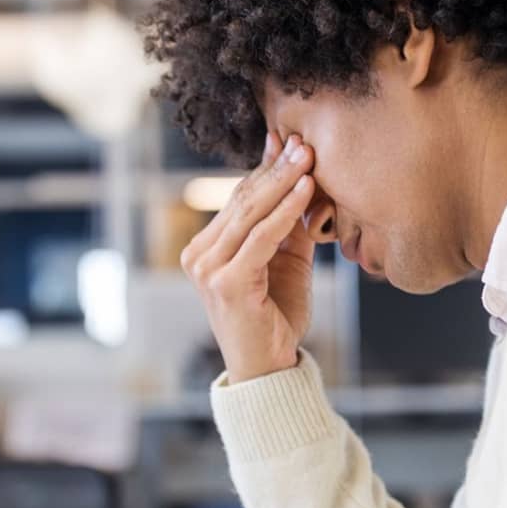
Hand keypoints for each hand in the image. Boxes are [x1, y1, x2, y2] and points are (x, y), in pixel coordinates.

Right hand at [180, 129, 317, 382]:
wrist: (269, 367)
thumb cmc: (276, 316)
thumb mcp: (285, 261)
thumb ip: (289, 225)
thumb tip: (304, 178)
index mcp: (205, 248)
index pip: (238, 199)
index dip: (265, 168)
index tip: (287, 140)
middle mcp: (199, 255)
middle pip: (243, 199)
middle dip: (275, 167)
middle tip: (302, 140)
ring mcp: (208, 268)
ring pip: (251, 212)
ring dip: (283, 181)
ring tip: (308, 155)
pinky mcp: (226, 281)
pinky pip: (262, 236)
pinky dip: (287, 210)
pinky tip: (306, 189)